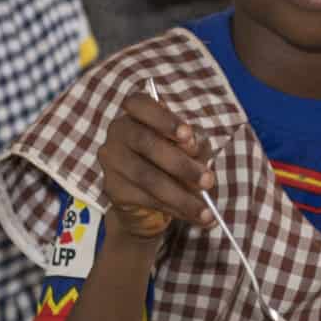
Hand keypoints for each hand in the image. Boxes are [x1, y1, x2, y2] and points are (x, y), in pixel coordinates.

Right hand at [97, 92, 215, 240]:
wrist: (149, 202)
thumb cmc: (172, 163)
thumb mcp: (190, 149)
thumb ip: (193, 143)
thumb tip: (192, 145)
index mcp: (136, 114)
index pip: (139, 104)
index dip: (163, 118)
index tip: (188, 133)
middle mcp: (117, 132)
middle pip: (146, 143)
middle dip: (181, 164)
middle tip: (208, 181)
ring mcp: (111, 161)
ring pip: (147, 177)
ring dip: (181, 196)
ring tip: (206, 211)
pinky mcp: (112, 189)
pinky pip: (145, 199)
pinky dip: (174, 209)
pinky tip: (193, 216)